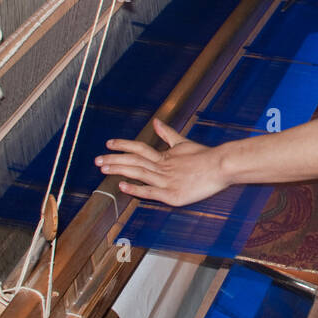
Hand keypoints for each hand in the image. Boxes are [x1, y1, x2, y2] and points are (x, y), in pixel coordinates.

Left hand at [95, 118, 226, 206]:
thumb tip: (155, 121)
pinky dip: (136, 189)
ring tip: (103, 169)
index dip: (123, 145)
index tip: (108, 143)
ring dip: (120, 170)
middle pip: (134, 161)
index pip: (138, 148)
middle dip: (114, 160)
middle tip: (97, 160)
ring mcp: (167, 181)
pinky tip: (123, 186)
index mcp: (165, 155)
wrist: (221, 167)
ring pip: (139, 173)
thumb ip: (167, 134)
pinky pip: (151, 192)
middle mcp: (163, 166)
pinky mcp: (173, 195)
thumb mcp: (184, 143)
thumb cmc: (205, 156)